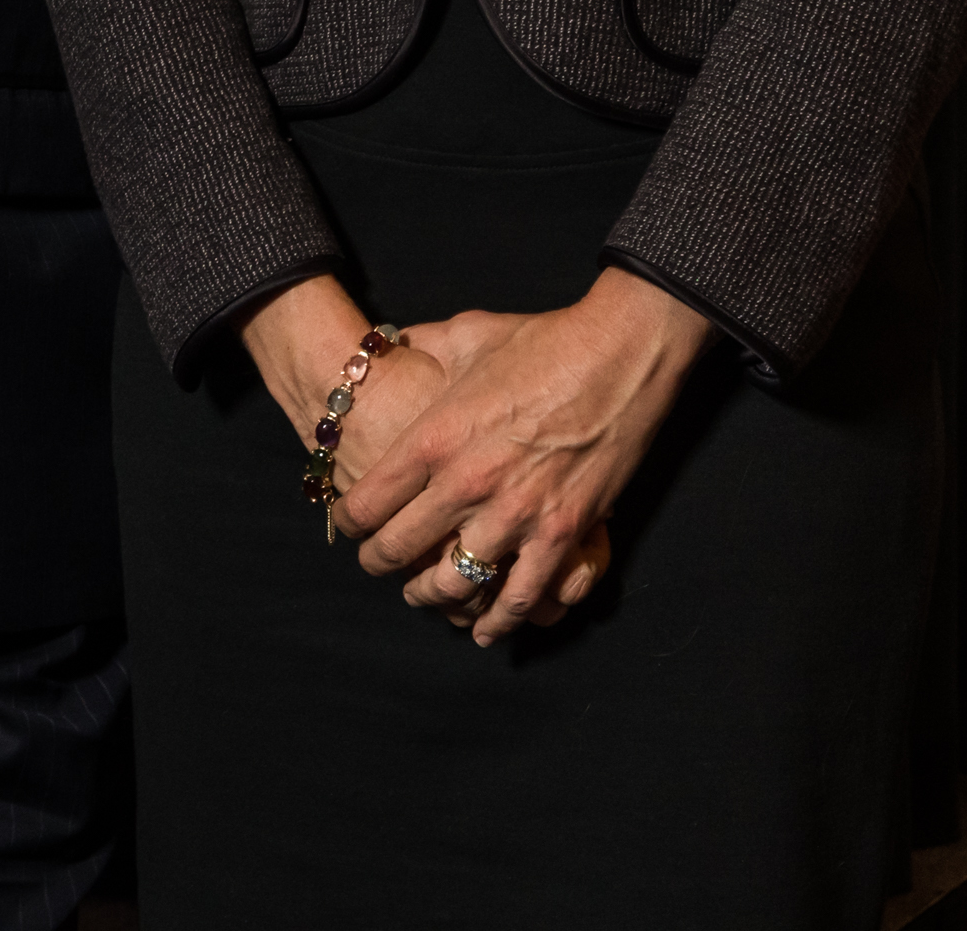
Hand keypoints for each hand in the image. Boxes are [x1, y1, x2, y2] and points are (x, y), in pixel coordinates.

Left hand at [342, 272, 704, 645]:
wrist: (617, 354)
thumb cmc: (538, 340)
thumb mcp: (460, 335)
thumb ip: (416, 347)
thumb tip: (385, 343)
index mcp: (433, 438)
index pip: (369, 501)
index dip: (350, 521)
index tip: (349, 524)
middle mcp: (467, 483)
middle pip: (402, 547)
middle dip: (381, 563)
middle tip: (376, 566)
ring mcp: (518, 513)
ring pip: (457, 581)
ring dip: (433, 596)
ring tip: (421, 597)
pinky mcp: (565, 531)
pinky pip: (525, 593)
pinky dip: (502, 618)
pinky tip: (485, 630)